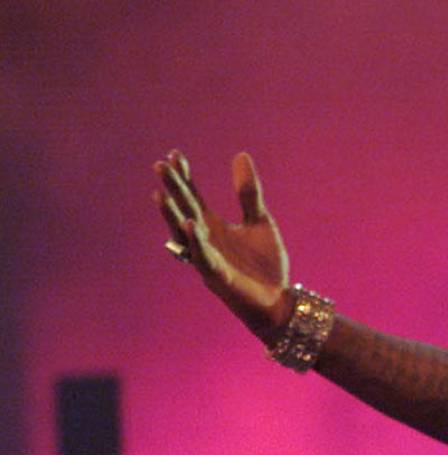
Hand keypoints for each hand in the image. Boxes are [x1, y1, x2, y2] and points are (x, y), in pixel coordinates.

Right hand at [154, 150, 290, 334]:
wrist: (279, 300)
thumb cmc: (266, 264)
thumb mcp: (260, 221)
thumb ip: (248, 193)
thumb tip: (240, 154)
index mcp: (213, 225)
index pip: (192, 196)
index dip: (184, 176)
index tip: (174, 154)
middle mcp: (204, 239)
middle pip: (184, 209)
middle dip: (173, 189)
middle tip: (160, 165)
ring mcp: (207, 257)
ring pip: (183, 234)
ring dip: (172, 215)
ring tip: (160, 194)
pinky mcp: (217, 275)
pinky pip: (201, 257)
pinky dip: (195, 241)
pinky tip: (190, 224)